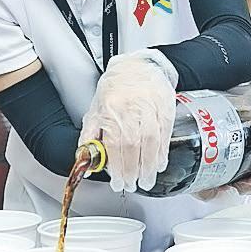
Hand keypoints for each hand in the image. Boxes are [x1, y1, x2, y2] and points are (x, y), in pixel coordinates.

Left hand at [79, 52, 176, 192]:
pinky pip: (165, 134)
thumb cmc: (115, 89)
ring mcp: (150, 107)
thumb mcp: (95, 110)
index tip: (117, 182)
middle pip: (133, 145)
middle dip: (133, 171)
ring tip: (146, 180)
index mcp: (110, 108)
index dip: (117, 167)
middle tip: (132, 185)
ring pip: (151, 142)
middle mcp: (130, 107)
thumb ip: (89, 137)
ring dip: (149, 166)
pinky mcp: (166, 107)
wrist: (137, 66)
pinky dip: (163, 152)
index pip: (114, 143)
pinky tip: (159, 164)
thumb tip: (84, 161)